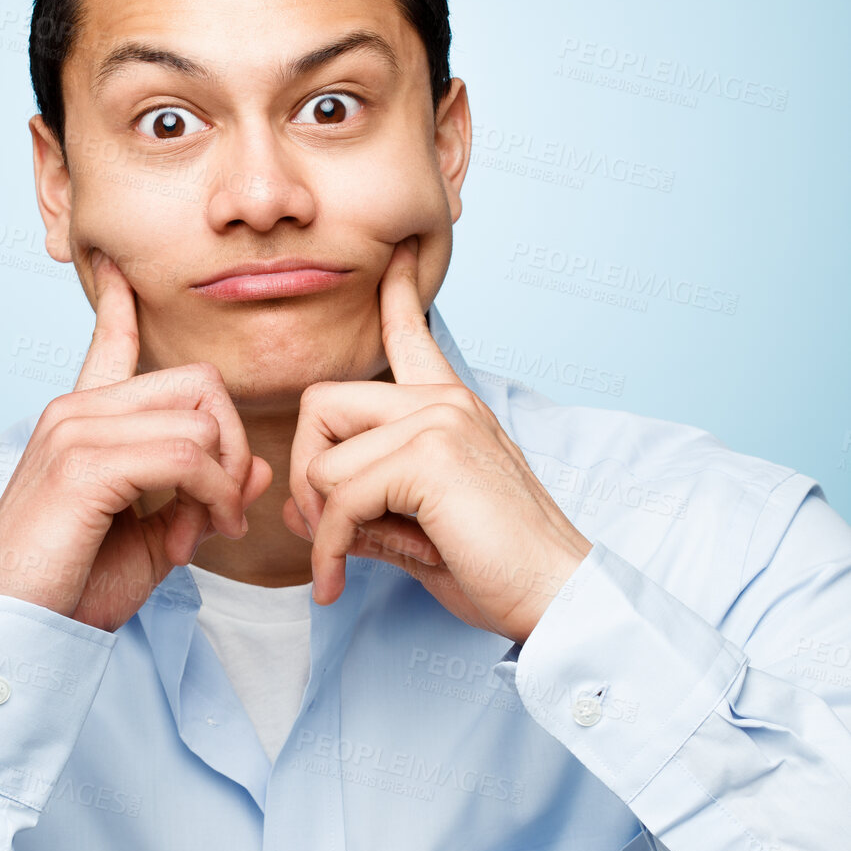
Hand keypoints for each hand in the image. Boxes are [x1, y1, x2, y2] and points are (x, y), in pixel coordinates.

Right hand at [0, 250, 272, 630]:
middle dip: (233, 447)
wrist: (12, 629)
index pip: (110, 342)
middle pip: (198, 385)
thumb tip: (256, 468)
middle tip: (224, 508)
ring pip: (201, 422)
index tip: (120, 273)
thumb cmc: (72, 586)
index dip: (123, 308)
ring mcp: (77, 431)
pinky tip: (193, 537)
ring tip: (199, 534)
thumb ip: (199, 497)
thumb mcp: (151, 537)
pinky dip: (210, 497)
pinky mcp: (84, 465)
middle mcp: (76, 411)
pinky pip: (187, 457)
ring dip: (223, 485)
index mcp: (82, 421)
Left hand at [284, 240, 590, 641]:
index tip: (398, 255)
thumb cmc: (496, 569)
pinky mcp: (429, 457)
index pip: (411, 333)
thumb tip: (295, 507)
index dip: (396, 295)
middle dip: (305, 473)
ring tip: (351, 561)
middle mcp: (443, 402)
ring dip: (322, 524)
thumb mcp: (416, 532)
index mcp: (450, 408)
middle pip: (321, 404)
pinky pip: (338, 498)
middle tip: (325, 530)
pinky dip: (329, 547)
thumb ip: (359, 510)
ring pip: (322, 461)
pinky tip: (340, 581)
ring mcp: (438, 421)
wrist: (555, 595)